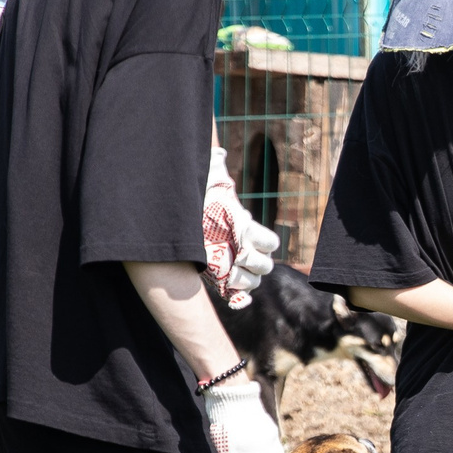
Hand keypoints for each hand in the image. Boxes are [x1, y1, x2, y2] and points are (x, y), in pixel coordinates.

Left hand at [202, 147, 278, 309]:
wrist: (182, 225)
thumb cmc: (198, 207)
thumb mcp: (207, 187)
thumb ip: (215, 168)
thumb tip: (218, 153)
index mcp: (247, 232)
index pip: (270, 242)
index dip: (262, 241)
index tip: (244, 232)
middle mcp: (245, 252)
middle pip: (266, 265)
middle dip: (254, 262)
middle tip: (235, 256)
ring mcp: (235, 269)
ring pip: (253, 282)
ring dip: (243, 280)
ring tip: (227, 273)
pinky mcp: (222, 283)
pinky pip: (239, 297)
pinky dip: (239, 299)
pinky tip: (232, 296)